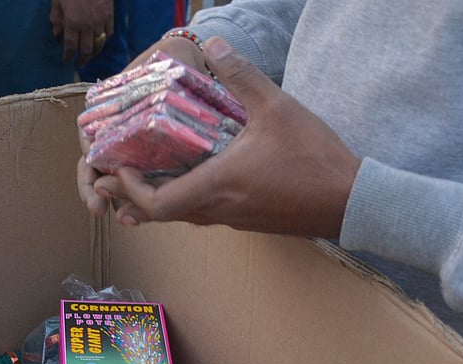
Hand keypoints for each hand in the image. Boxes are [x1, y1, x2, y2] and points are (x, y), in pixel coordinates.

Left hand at [51, 0, 113, 65]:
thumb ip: (56, 18)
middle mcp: (87, 26)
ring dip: (94, 52)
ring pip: (99, 44)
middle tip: (80, 64)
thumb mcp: (57, 1)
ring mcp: (100, 22)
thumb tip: (56, 34)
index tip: (67, 60)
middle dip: (83, 60)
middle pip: (86, 50)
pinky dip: (104, 39)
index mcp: (72, 23)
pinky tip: (100, 40)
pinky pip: (108, 33)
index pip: (70, 46)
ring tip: (90, 55)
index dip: (68, 56)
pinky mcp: (109, 16)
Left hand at [92, 37, 361, 238]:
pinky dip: (185, 200)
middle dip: (133, 196)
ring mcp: (233, 219)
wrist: (350, 201)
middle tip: (112, 175)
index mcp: (218, 186)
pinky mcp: (247, 220)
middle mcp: (219, 209)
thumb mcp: (278, 107)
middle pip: (161, 215)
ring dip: (158, 200)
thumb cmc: (313, 158)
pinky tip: (189, 178)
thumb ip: (243, 76)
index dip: (132, 189)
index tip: (120, 167)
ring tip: (142, 176)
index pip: (158, 204)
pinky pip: (204, 214)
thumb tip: (215, 44)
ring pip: (183, 216)